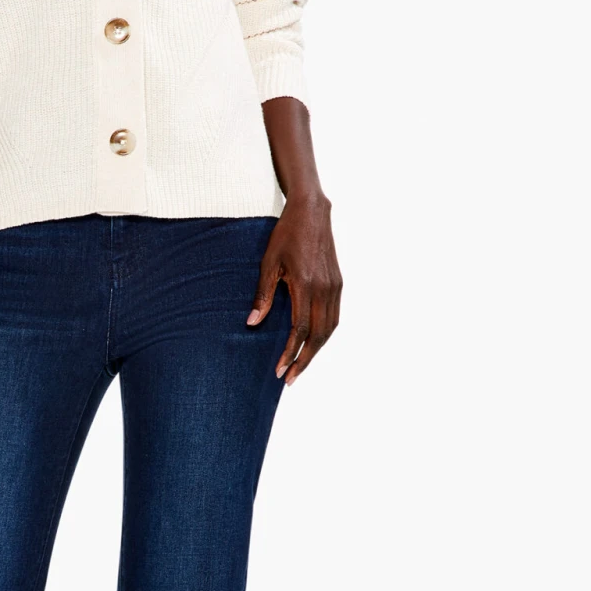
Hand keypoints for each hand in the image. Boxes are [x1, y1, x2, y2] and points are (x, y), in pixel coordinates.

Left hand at [246, 193, 341, 382]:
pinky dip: (325, 335)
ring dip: (316, 351)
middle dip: (304, 360)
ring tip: (300, 365)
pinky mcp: (338, 283)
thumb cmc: (285, 235)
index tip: (280, 370)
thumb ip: (262, 295)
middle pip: (318, 336)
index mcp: (305, 285)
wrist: (312, 212)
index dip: (290, 353)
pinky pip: (334, 317)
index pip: (300, 330)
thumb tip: (252, 324)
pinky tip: (312, 343)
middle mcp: (324, 289)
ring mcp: (335, 287)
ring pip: (330, 329)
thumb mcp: (268, 262)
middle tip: (290, 378)